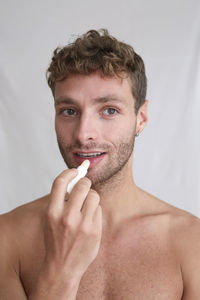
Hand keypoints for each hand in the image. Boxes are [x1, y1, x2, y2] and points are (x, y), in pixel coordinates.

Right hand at [43, 168, 101, 283]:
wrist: (62, 268)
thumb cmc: (56, 240)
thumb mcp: (51, 220)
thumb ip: (61, 201)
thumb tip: (76, 178)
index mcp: (52, 212)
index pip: (60, 182)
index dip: (69, 172)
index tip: (75, 171)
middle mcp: (67, 217)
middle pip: (83, 185)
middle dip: (86, 182)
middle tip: (85, 186)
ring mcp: (82, 225)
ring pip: (94, 195)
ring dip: (92, 196)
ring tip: (87, 206)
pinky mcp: (94, 231)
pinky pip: (99, 209)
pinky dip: (95, 210)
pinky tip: (89, 220)